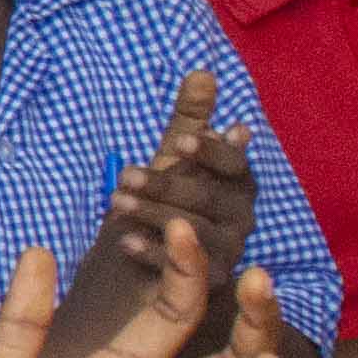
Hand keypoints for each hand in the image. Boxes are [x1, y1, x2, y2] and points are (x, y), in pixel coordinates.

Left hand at [69, 66, 255, 337]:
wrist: (150, 270)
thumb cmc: (164, 202)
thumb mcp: (173, 161)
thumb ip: (189, 120)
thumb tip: (203, 72)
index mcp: (238, 182)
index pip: (234, 163)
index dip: (210, 152)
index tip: (181, 143)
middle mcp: (241, 217)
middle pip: (209, 198)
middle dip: (165, 183)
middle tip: (123, 174)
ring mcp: (229, 253)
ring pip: (195, 232)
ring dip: (153, 214)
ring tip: (115, 202)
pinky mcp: (209, 285)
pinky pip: (184, 270)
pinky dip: (153, 254)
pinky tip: (122, 242)